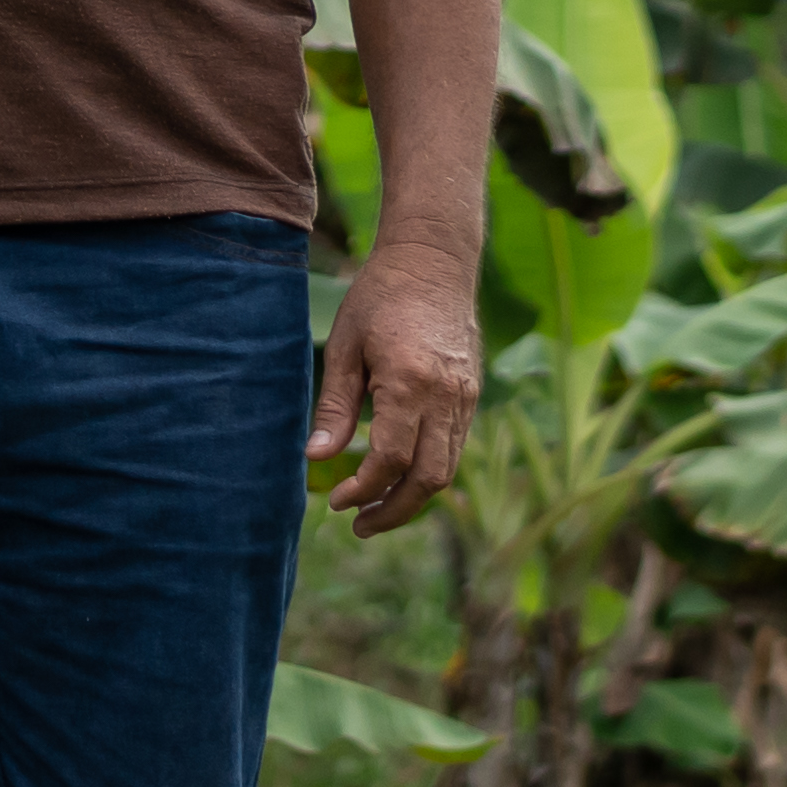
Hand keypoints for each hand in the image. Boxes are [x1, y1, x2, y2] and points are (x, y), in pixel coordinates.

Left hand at [304, 252, 480, 531]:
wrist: (434, 261)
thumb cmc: (380, 298)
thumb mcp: (345, 347)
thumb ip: (334, 406)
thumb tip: (316, 458)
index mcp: (410, 381)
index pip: (391, 459)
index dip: (363, 490)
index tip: (335, 502)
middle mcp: (446, 395)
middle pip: (428, 479)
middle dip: (393, 512)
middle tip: (357, 525)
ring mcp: (465, 397)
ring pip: (446, 470)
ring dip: (412, 499)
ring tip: (376, 512)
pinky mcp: (471, 395)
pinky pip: (454, 449)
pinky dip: (428, 473)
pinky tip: (399, 478)